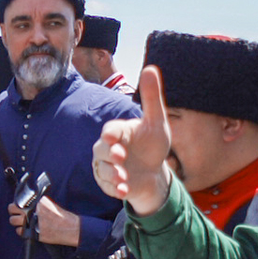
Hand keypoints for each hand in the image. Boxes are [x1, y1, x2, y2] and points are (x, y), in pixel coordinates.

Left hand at [8, 197, 79, 246]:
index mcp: (36, 202)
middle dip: (13, 211)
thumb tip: (26, 201)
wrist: (70, 228)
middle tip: (16, 213)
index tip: (18, 206)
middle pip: (12, 209)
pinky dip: (21, 230)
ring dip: (16, 221)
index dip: (17, 204)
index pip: (17, 200)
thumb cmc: (62, 216)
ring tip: (22, 221)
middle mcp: (31, 211)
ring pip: (13, 220)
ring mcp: (30, 222)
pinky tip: (27, 229)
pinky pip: (19, 231)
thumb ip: (37, 202)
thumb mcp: (49, 203)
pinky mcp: (31, 232)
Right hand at [92, 66, 171, 215]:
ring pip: (102, 168)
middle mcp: (108, 148)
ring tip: (123, 178)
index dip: (111, 133)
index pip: (110, 130)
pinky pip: (106, 186)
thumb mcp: (156, 122)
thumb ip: (152, 98)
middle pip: (101, 149)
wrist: (152, 172)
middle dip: (109, 154)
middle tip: (119, 157)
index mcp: (119, 132)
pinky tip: (124, 190)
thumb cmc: (151, 145)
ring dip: (111, 173)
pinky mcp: (108, 183)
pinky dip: (114, 188)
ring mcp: (106, 167)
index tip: (114, 137)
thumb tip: (150, 68)